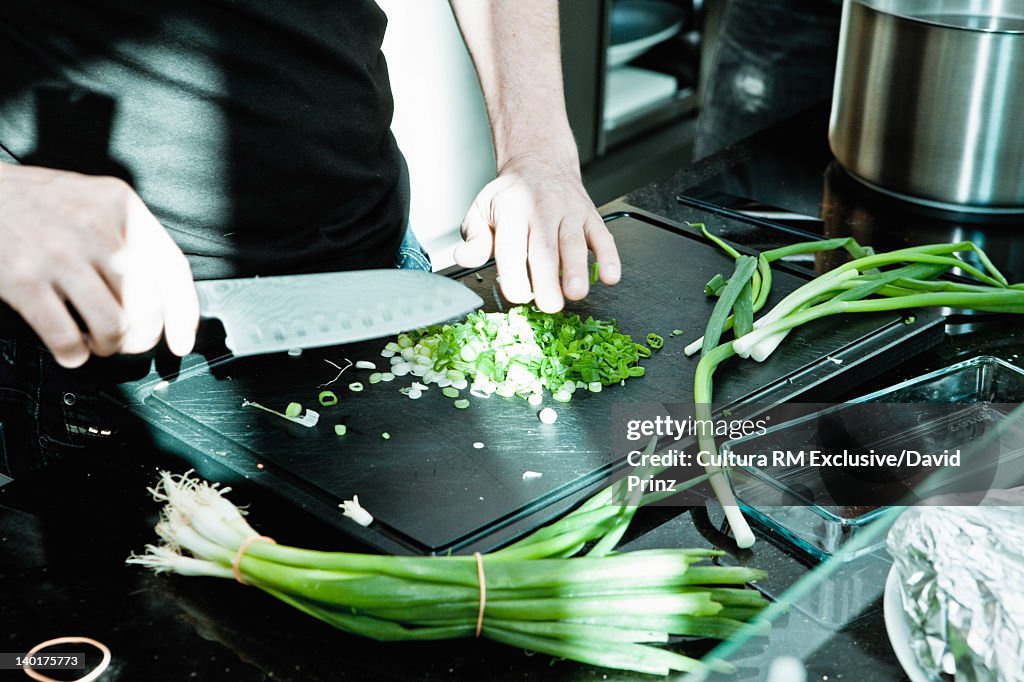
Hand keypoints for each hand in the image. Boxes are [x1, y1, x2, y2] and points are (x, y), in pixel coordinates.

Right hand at [0, 164, 198, 367]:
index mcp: (121, 207)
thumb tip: (164, 298)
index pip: (172, 269)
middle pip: (147, 305)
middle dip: (141, 337)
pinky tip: (68, 346)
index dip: (184, 315)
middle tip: (126, 340)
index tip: (181, 342)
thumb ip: (130, 237)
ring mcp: (59, 254)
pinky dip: (73, 354)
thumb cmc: (37, 202)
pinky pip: (65, 338)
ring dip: (108, 346)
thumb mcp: (94, 201)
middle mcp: (96, 228)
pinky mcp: (22, 280)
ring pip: (113, 326)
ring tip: (95, 340)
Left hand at [454, 154, 620, 312]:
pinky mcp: (591, 216)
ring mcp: (569, 212)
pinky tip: (611, 277)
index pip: (511, 244)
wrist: (540, 163)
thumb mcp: (481, 210)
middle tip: (550, 304)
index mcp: (511, 210)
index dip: (514, 271)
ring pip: (574, 242)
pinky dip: (609, 257)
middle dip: (547, 277)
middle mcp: (542, 209)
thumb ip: (473, 238)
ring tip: (576, 293)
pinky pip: (603, 236)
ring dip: (577, 269)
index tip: (517, 294)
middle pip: (544, 247)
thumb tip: (463, 258)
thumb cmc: (510, 196)